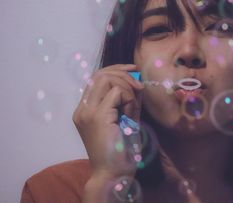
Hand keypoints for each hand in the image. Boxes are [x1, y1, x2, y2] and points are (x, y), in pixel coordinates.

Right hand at [73, 64, 143, 191]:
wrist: (113, 174)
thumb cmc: (121, 151)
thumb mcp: (127, 119)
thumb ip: (129, 100)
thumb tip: (137, 80)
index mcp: (85, 110)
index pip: (96, 78)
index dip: (115, 70)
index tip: (133, 70)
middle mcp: (82, 109)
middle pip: (99, 73)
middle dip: (123, 74)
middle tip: (139, 87)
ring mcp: (87, 112)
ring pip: (106, 78)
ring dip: (126, 87)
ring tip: (132, 108)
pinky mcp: (98, 116)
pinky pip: (117, 92)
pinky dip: (129, 99)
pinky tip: (130, 115)